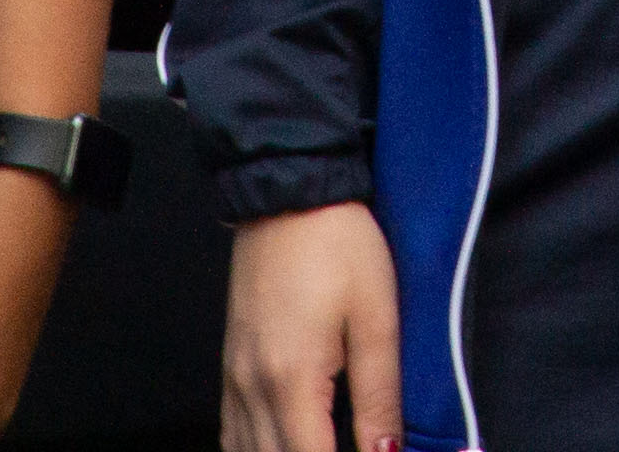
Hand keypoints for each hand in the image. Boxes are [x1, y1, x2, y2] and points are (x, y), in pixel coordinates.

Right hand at [223, 201, 401, 451]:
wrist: (288, 193)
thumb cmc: (338, 245)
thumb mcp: (377, 317)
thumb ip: (380, 395)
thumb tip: (388, 451)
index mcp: (291, 380)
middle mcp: (252, 388)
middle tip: (360, 447)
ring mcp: (235, 378)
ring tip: (327, 443)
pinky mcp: (230, 365)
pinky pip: (233, 433)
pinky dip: (258, 450)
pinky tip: (288, 443)